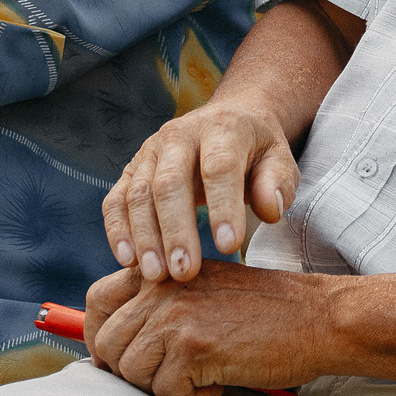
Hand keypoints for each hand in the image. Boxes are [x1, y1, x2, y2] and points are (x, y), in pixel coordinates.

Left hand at [85, 262, 330, 395]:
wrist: (315, 317)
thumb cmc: (265, 310)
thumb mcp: (204, 287)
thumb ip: (161, 302)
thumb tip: (113, 341)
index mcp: (163, 271)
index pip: (97, 299)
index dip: (97, 335)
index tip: (116, 357)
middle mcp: (162, 288)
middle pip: (106, 344)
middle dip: (130, 371)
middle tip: (166, 376)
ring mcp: (175, 315)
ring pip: (131, 372)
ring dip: (163, 386)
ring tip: (201, 374)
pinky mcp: (193, 347)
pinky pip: (167, 392)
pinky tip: (220, 379)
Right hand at [102, 100, 302, 285]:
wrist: (229, 119)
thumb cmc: (255, 150)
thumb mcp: (278, 159)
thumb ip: (276, 183)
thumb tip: (270, 211)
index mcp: (222, 129)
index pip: (219, 167)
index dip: (223, 206)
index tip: (228, 246)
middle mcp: (180, 135)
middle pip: (170, 182)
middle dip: (176, 229)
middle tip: (184, 271)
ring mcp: (151, 151)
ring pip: (139, 193)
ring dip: (145, 236)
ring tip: (155, 275)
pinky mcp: (131, 169)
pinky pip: (116, 200)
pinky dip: (117, 230)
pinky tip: (127, 260)